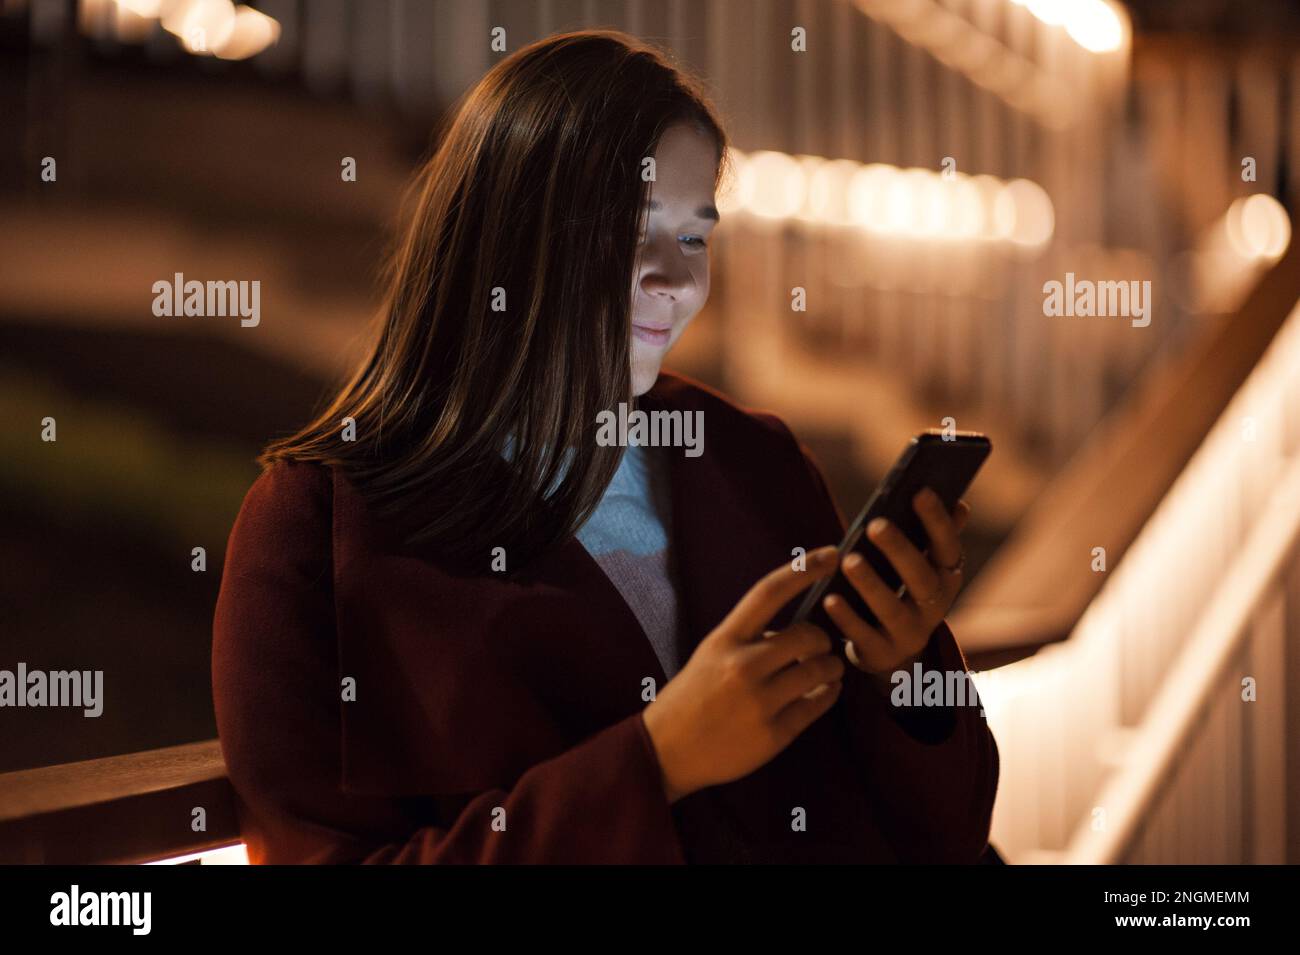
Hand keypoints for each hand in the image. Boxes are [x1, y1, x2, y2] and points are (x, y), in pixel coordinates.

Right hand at [641, 546, 845, 803]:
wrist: (667, 750)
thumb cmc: (692, 697)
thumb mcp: (711, 655)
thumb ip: (750, 640)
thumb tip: (797, 630)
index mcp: (724, 639)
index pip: (768, 592)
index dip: (802, 569)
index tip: (830, 554)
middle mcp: (742, 666)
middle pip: (807, 636)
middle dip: (821, 640)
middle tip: (817, 648)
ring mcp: (759, 702)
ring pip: (820, 671)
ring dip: (831, 668)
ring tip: (824, 672)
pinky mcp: (774, 733)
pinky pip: (819, 704)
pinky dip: (829, 694)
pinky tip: (824, 692)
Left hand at [821, 487, 970, 676]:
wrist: (891, 651)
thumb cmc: (900, 590)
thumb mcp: (921, 566)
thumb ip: (933, 537)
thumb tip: (959, 504)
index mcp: (945, 578)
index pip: (947, 548)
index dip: (938, 521)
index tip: (920, 491)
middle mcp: (934, 607)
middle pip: (921, 578)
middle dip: (900, 550)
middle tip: (876, 524)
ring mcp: (908, 634)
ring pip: (892, 610)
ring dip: (871, 584)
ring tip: (849, 560)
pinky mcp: (881, 654)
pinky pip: (863, 637)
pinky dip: (847, 618)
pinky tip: (830, 598)